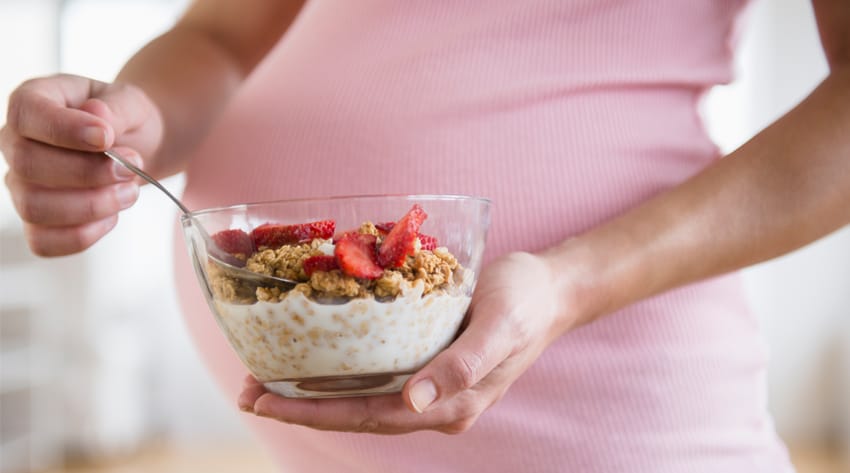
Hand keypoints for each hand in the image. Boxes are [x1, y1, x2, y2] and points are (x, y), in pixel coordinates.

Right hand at [1, 73, 162, 255]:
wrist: (136, 148)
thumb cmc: (125, 121)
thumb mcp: (131, 103)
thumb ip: (116, 109)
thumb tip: (98, 117)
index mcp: (33, 102)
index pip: (28, 114)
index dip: (65, 130)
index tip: (107, 138)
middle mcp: (16, 144)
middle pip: (29, 165)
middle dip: (88, 173)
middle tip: (132, 167)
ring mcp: (22, 185)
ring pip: (35, 207)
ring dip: (91, 205)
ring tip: (130, 191)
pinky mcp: (38, 221)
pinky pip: (43, 241)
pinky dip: (83, 235)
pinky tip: (112, 217)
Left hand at [237, 251, 576, 433]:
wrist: (551, 289)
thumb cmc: (527, 301)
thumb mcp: (501, 325)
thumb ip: (463, 365)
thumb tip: (415, 402)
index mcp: (452, 404)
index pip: (370, 417)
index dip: (316, 413)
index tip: (267, 400)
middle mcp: (436, 404)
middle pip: (357, 414)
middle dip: (301, 406)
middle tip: (247, 389)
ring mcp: (432, 387)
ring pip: (361, 398)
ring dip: (313, 392)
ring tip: (265, 378)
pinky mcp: (429, 364)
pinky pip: (374, 376)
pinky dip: (338, 371)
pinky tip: (313, 358)